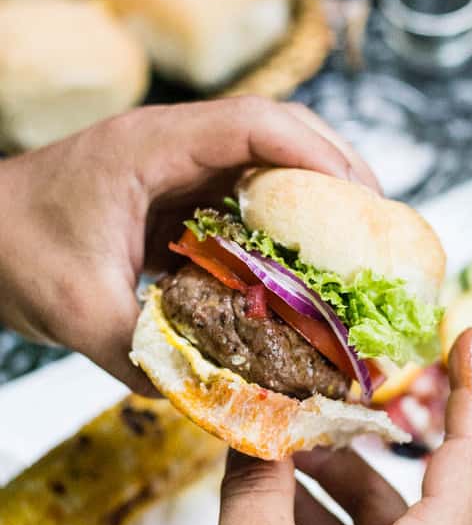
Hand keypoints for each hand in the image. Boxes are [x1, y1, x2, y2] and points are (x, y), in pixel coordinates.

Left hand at [0, 98, 375, 392]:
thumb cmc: (9, 250)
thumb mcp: (74, 310)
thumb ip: (142, 355)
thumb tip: (215, 399)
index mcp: (151, 148)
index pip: (255, 124)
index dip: (319, 155)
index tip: (364, 200)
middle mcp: (173, 146)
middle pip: (279, 131)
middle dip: (339, 171)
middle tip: (381, 227)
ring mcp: (177, 167)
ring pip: (268, 161)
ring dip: (317, 196)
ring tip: (360, 248)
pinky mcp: (176, 195)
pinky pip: (245, 197)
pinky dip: (284, 224)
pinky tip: (306, 269)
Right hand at [195, 329, 471, 524]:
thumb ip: (257, 475)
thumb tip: (251, 416)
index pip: (471, 452)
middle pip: (453, 476)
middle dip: (431, 414)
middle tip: (423, 356)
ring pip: (401, 513)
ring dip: (355, 471)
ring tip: (299, 432)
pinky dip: (340, 515)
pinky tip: (285, 494)